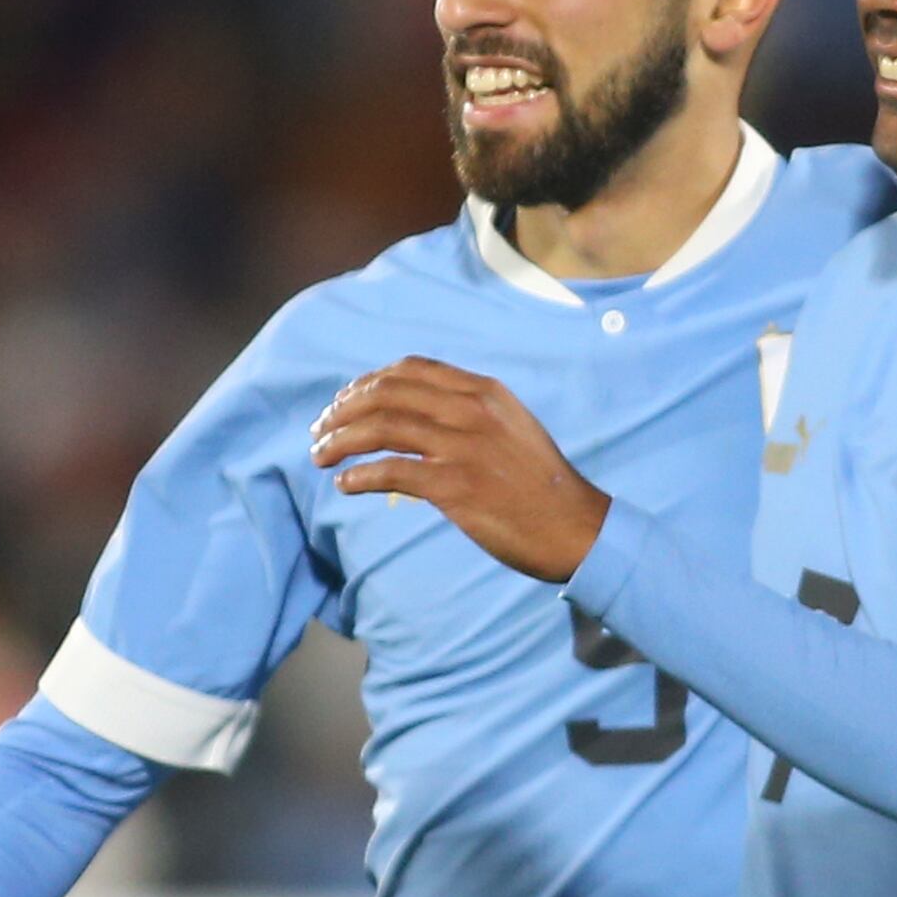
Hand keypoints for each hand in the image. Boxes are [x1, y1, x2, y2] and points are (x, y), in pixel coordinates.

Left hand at [310, 357, 609, 583]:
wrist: (576, 527)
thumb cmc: (541, 484)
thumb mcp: (511, 427)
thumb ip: (469, 413)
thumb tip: (414, 416)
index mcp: (484, 391)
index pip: (410, 369)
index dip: (367, 381)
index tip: (344, 401)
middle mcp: (471, 411)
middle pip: (386, 393)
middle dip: (342, 409)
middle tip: (320, 430)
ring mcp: (463, 447)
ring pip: (380, 427)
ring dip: (340, 440)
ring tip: (320, 456)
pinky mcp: (456, 487)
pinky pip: (390, 472)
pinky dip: (359, 476)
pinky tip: (346, 484)